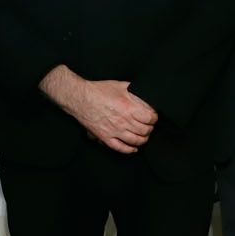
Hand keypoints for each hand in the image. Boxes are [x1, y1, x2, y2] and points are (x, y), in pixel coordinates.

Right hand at [42, 67, 156, 152]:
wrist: (80, 98)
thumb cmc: (98, 90)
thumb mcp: (119, 85)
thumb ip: (133, 90)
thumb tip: (144, 93)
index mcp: (129, 107)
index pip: (150, 118)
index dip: (154, 118)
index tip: (153, 117)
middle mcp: (123, 121)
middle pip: (145, 130)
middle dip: (149, 128)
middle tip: (149, 126)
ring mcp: (115, 131)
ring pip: (135, 141)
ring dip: (143, 139)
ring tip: (143, 136)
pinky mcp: (105, 137)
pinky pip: (120, 148)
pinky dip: (129, 150)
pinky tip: (133, 148)